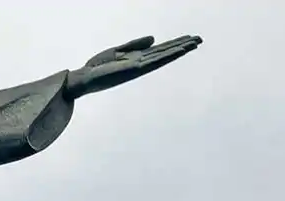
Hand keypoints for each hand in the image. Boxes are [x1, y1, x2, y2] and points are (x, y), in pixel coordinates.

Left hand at [65, 35, 202, 98]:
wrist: (84, 78)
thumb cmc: (98, 67)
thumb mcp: (117, 51)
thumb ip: (135, 45)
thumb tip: (154, 38)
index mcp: (137, 58)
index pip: (160, 50)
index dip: (175, 43)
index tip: (189, 38)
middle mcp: (141, 63)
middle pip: (166, 52)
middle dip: (182, 46)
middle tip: (200, 39)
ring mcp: (140, 67)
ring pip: (164, 56)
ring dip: (180, 50)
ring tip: (195, 43)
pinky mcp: (135, 69)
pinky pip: (155, 61)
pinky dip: (168, 55)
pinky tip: (178, 51)